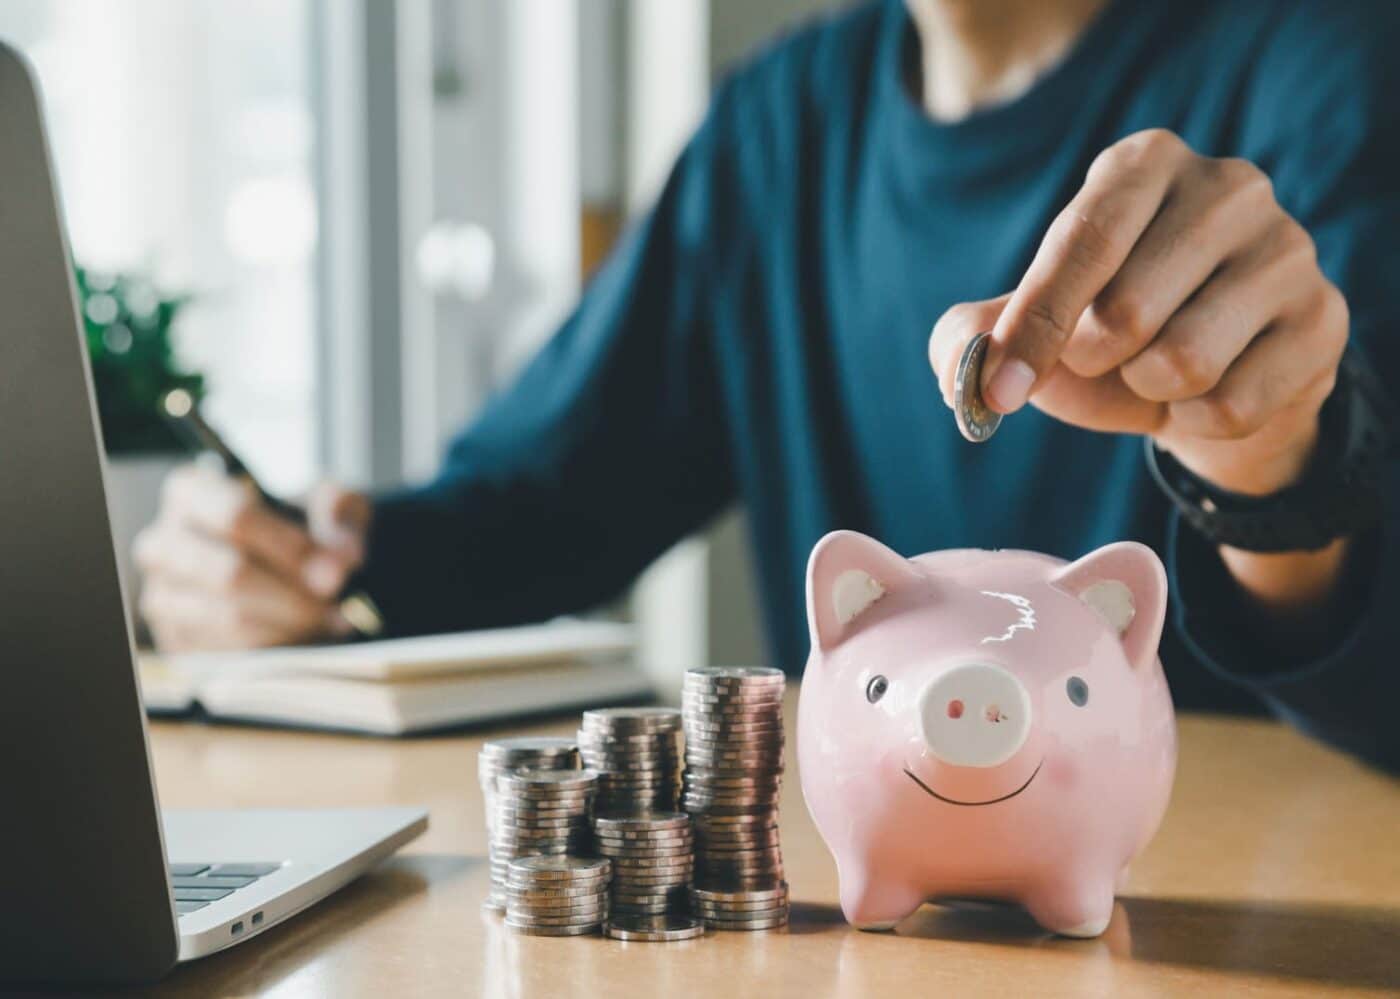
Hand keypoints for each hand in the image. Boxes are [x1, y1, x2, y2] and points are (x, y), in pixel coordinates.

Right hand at [134, 464, 371, 650]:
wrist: (285, 565)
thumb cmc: (300, 525)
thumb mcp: (328, 503)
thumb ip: (340, 513)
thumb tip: (346, 556)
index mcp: (190, 492)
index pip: (234, 516)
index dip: (290, 546)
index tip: (336, 570)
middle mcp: (162, 543)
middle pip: (229, 574)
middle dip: (294, 594)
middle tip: (336, 602)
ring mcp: (162, 595)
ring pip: (229, 618)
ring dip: (289, 624)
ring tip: (329, 619)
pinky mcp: (176, 640)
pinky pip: (228, 653)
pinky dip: (275, 648)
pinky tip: (306, 636)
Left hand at [929, 128, 1348, 496]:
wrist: (1212, 379)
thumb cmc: (1109, 337)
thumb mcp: (1038, 324)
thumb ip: (978, 334)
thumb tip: (960, 366)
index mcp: (1143, 164)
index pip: (1081, 242)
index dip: (1032, 327)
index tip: (998, 391)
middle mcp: (1227, 186)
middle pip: (1125, 313)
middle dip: (1091, 360)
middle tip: (1104, 353)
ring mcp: (1288, 249)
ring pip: (1182, 363)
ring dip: (1146, 391)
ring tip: (1156, 368)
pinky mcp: (1323, 318)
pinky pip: (1230, 405)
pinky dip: (1195, 421)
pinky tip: (1208, 388)